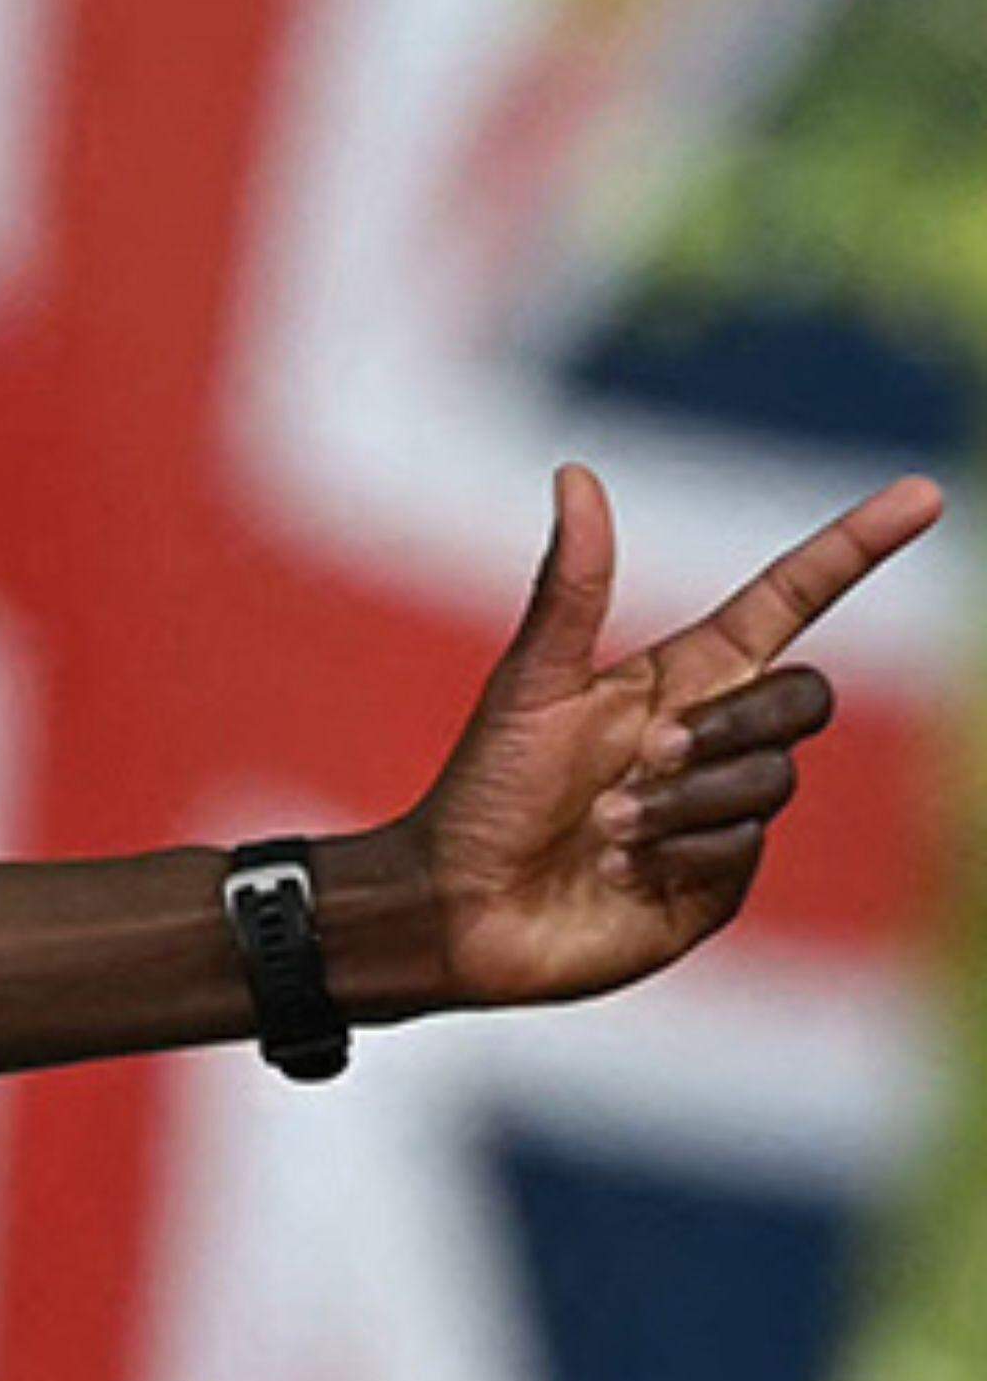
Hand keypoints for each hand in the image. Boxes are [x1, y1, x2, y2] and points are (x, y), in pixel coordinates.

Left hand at [403, 458, 941, 1011]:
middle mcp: (715, 740)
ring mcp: (725, 811)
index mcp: (681, 679)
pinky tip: (616, 871)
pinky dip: (676, 852)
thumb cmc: (485, 792)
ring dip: (681, 800)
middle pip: (804, 698)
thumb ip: (570, 588)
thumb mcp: (531, 685)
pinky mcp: (719, 882)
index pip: (790, 601)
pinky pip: (743, 848)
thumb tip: (574, 473)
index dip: (854, 549)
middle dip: (731, 725)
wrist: (456, 907)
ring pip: (771, 780)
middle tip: (644, 755)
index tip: (923, 495)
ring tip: (603, 826)